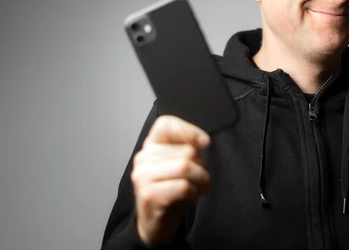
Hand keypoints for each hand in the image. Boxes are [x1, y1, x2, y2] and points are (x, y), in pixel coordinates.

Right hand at [131, 115, 210, 245]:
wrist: (155, 224)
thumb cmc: (171, 190)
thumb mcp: (177, 164)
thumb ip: (185, 148)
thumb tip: (203, 141)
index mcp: (150, 145)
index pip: (166, 124)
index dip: (189, 130)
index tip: (205, 143)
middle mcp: (143, 158)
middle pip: (185, 150)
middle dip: (203, 166)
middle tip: (204, 178)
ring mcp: (143, 177)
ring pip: (185, 167)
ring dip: (202, 179)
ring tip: (201, 187)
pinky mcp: (149, 195)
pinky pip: (183, 186)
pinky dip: (194, 192)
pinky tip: (192, 196)